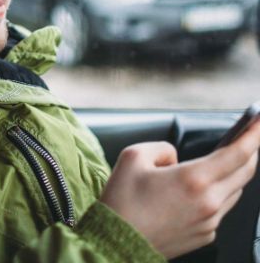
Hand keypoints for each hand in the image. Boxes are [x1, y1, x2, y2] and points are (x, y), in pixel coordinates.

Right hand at [100, 120, 259, 258]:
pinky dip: (217, 193)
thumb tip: (175, 157)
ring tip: (225, 159)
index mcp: (193, 179)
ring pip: (234, 190)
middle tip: (250, 135)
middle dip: (251, 150)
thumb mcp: (133, 157)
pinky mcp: (204, 235)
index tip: (259, 121)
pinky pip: (220, 208)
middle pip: (245, 172)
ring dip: (234, 172)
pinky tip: (200, 188)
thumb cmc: (122, 201)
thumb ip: (161, 148)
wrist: (117, 242)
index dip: (253, 134)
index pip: (237, 153)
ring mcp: (209, 222)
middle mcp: (209, 203)